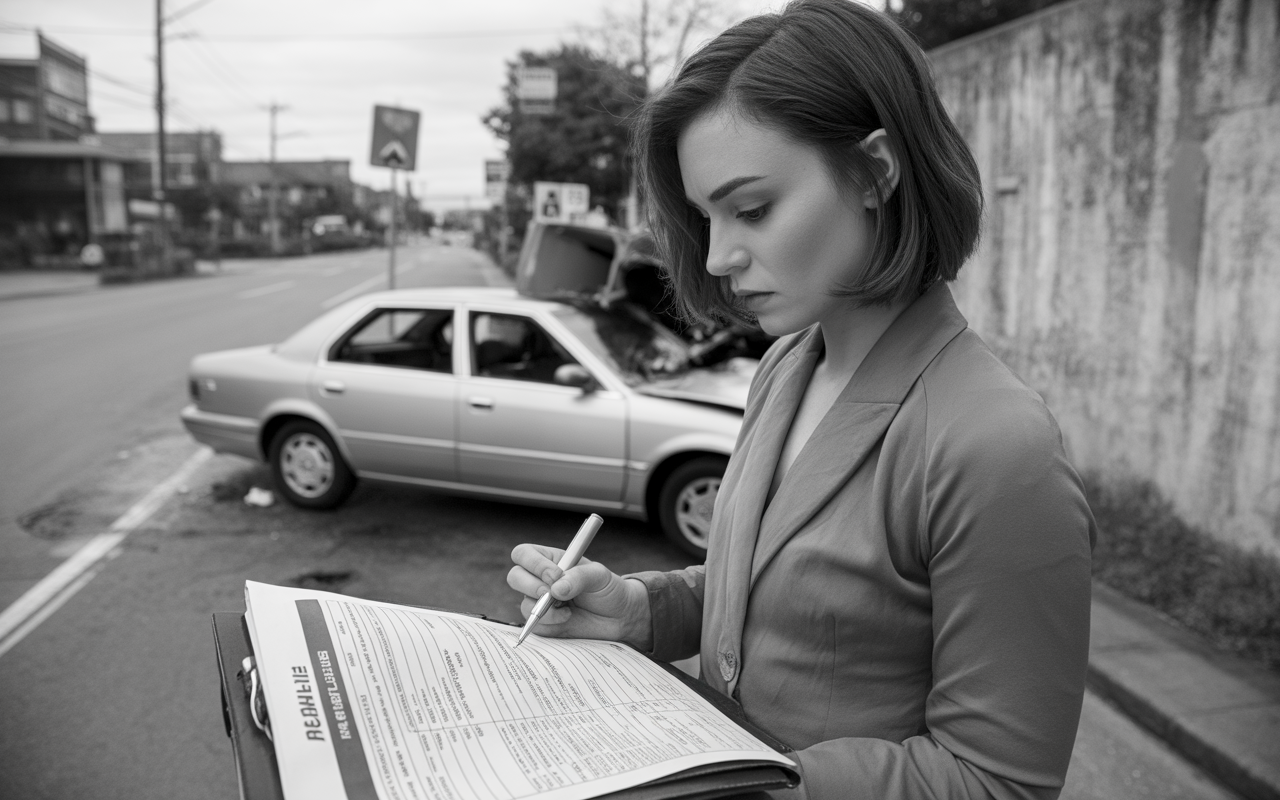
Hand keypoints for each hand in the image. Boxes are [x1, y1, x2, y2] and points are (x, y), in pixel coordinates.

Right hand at [508, 543, 652, 650]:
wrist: (618, 617)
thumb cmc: (608, 590)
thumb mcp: (599, 575)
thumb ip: (579, 577)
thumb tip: (555, 589)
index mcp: (550, 560)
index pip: (524, 554)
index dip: (534, 563)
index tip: (555, 575)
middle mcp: (539, 580)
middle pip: (514, 577)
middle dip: (532, 586)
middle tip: (553, 594)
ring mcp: (539, 602)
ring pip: (523, 603)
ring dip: (544, 608)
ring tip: (568, 608)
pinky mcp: (543, 623)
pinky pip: (533, 624)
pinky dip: (550, 622)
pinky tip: (567, 617)